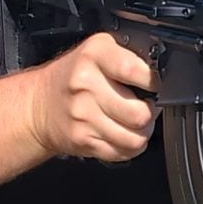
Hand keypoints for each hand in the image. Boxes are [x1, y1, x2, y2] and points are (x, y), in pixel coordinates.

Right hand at [27, 33, 159, 161]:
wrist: (38, 105)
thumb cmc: (75, 77)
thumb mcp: (99, 51)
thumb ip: (129, 56)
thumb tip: (164, 72)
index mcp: (94, 55)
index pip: (134, 70)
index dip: (153, 82)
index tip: (155, 85)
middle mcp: (86, 85)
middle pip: (140, 113)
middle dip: (150, 113)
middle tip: (144, 106)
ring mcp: (83, 116)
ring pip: (136, 138)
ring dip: (142, 133)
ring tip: (134, 122)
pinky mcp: (83, 140)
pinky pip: (123, 152)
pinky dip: (129, 146)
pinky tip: (122, 134)